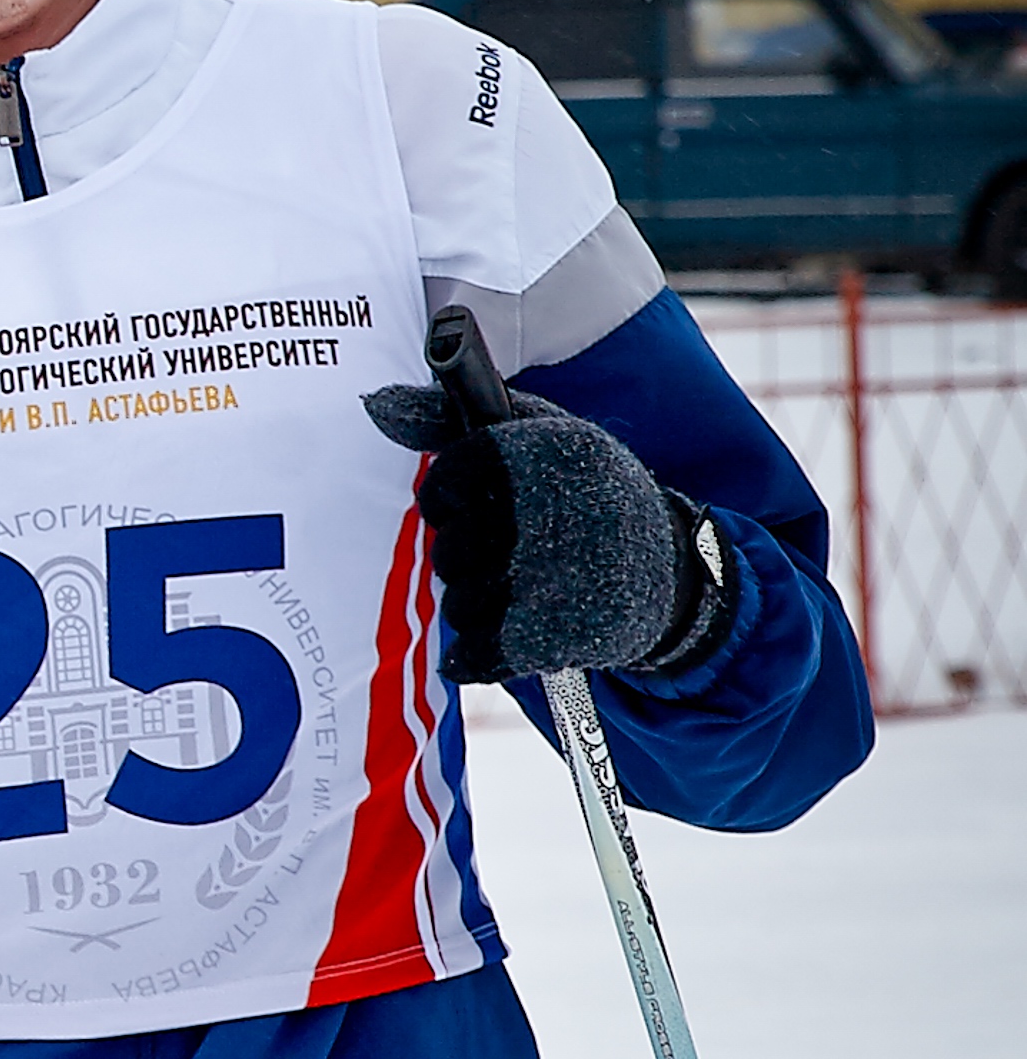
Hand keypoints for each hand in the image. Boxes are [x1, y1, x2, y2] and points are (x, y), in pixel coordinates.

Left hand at [364, 382, 722, 679]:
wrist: (678, 574)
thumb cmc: (589, 496)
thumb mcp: (542, 436)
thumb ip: (454, 420)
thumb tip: (381, 404)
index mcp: (550, 452)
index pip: (450, 475)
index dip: (444, 498)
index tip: (461, 505)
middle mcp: (551, 511)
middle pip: (449, 548)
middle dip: (464, 555)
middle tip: (505, 551)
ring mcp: (554, 576)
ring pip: (459, 604)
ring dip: (477, 603)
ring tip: (523, 588)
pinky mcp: (555, 634)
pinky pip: (473, 654)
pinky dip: (477, 653)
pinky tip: (499, 635)